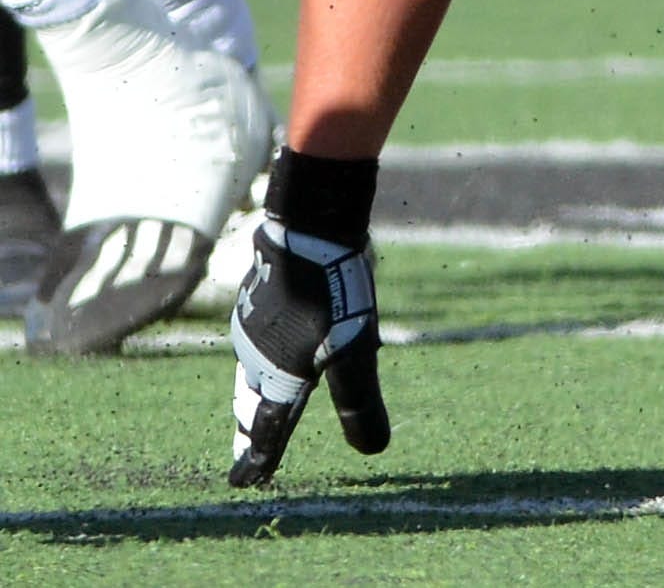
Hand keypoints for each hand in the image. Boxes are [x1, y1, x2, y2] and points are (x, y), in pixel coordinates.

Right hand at [229, 214, 387, 487]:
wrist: (309, 228)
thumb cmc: (333, 293)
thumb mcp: (355, 350)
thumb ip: (359, 401)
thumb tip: (373, 450)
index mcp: (277, 376)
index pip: (266, 428)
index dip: (259, 458)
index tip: (244, 483)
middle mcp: (256, 355)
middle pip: (252, 404)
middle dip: (249, 432)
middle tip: (242, 457)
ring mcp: (253, 324)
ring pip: (252, 369)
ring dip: (253, 394)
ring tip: (255, 408)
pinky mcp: (259, 296)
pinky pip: (257, 339)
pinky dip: (262, 357)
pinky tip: (271, 348)